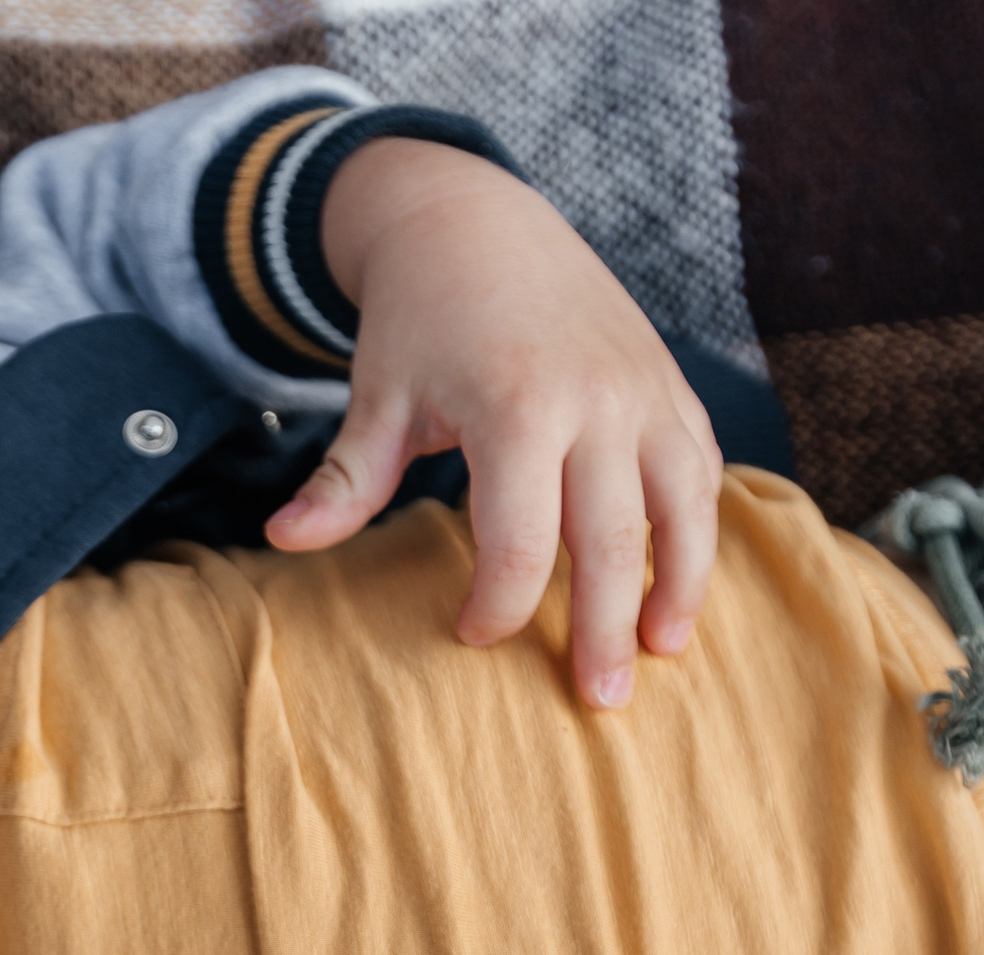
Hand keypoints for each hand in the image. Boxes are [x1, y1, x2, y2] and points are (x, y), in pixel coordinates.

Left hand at [266, 139, 723, 709]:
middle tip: (597, 705)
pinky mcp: (670, 385)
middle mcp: (595, 400)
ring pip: (680, 508)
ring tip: (662, 655)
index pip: (521, 541)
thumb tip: (282, 541)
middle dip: (603, 630)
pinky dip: (698, 531)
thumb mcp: (378, 395)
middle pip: (608, 542)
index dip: (499, 604)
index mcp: (516, 407)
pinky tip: (680, 587)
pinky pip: (701, 470)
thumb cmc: (417, 321)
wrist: (476, 219)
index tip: (472, 633)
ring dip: (676, 588)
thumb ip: (346, 477)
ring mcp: (644, 390)